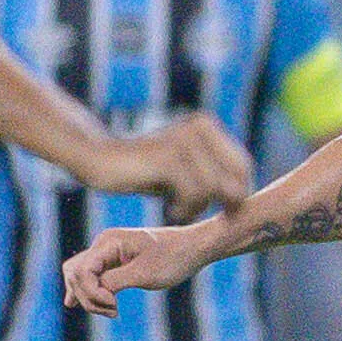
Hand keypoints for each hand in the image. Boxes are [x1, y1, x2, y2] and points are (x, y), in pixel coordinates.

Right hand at [62, 223, 211, 316]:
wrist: (194, 247)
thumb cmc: (174, 258)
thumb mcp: (145, 274)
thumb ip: (115, 281)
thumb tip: (94, 291)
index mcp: (108, 242)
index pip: (81, 271)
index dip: (91, 293)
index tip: (114, 305)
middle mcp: (103, 244)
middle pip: (75, 273)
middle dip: (87, 296)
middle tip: (113, 311)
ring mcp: (107, 251)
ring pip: (80, 275)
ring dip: (88, 296)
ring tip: (111, 311)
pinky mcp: (114, 260)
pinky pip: (92, 275)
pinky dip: (88, 290)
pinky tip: (77, 303)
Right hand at [79, 112, 251, 219]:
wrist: (98, 158)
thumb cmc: (145, 171)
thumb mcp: (184, 172)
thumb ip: (212, 177)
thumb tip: (243, 197)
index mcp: (206, 126)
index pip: (242, 166)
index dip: (237, 193)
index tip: (220, 210)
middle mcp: (199, 128)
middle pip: (233, 179)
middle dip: (222, 204)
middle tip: (198, 214)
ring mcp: (184, 140)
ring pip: (215, 189)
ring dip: (198, 208)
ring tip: (178, 210)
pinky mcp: (168, 156)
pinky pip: (196, 192)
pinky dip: (186, 208)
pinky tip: (171, 210)